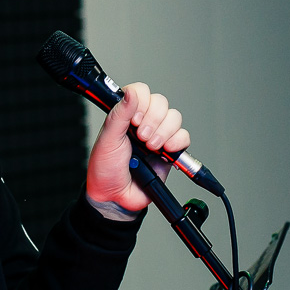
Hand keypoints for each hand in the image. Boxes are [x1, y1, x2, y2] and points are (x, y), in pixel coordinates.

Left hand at [85, 83, 188, 219]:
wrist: (116, 197)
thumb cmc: (106, 169)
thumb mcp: (108, 139)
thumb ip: (119, 114)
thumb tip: (131, 92)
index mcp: (126, 115)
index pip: (141, 92)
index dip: (141, 102)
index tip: (134, 119)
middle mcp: (143, 122)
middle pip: (161, 103)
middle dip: (153, 119)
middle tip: (141, 137)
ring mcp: (158, 135)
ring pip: (174, 117)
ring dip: (163, 131)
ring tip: (150, 147)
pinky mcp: (170, 152)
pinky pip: (184, 137)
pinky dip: (176, 142)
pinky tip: (164, 151)